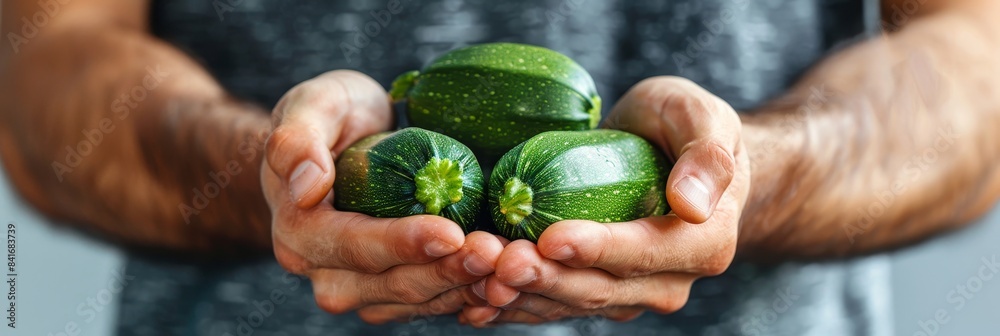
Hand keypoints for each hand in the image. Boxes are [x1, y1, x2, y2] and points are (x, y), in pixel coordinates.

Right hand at [261, 70, 503, 322]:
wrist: (344, 141)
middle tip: (495, 253)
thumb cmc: (331, 116)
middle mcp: (326, 271)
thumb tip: (307, 183)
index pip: (355, 245)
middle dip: (446, 272)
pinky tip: (502, 279)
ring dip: (464, 287)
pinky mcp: (392, 291)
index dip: (404, 243)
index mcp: (300, 232)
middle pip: (392, 283)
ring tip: (507, 264)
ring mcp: (360, 287)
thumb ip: (297, 139)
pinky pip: (431, 302)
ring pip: (417, 300)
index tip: (451, 232)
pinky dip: (468, 293)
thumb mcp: (313, 105)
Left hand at [460, 76, 750, 325]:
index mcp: (703, 244)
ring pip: (568, 304)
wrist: (675, 159)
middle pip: (599, 287)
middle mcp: (668, 282)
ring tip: (477, 275)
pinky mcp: (594, 295)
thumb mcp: (703, 118)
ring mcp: (629, 294)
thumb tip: (691, 203)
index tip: (551, 238)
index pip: (645, 253)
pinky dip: (512, 303)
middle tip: (498, 261)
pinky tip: (473, 296)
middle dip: (545, 278)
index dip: (597, 249)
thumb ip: (706, 156)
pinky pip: (550, 305)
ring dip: (520, 295)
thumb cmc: (684, 128)